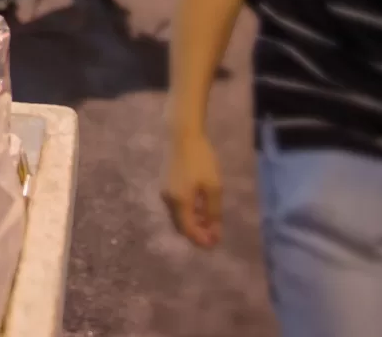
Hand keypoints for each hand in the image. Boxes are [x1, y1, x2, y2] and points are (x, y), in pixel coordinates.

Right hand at [162, 129, 222, 247]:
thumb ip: (213, 212)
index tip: (215, 244)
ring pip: (178, 217)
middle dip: (197, 234)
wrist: (184, 137)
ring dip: (193, 224)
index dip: (201, 240)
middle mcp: (168, 201)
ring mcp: (165, 193)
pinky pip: (176, 207)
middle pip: (181, 227)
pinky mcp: (166, 186)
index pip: (188, 230)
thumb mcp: (213, 188)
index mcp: (180, 202)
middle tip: (215, 236)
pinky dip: (188, 213)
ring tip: (211, 222)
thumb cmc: (202, 161)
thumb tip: (214, 233)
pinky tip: (201, 208)